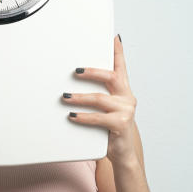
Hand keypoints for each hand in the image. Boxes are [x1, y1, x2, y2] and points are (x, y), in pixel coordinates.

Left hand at [63, 34, 138, 165]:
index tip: (113, 37)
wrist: (122, 153)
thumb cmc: (110, 128)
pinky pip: (98, 118)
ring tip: (65, 97)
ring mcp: (126, 111)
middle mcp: (127, 97)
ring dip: (80, 97)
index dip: (118, 51)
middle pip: (111, 77)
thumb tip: (72, 83)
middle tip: (75, 71)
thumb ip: (98, 94)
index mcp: (123, 90)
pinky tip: (71, 116)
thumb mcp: (106, 109)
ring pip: (100, 98)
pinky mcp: (121, 124)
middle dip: (92, 71)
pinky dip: (83, 116)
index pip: (121, 66)